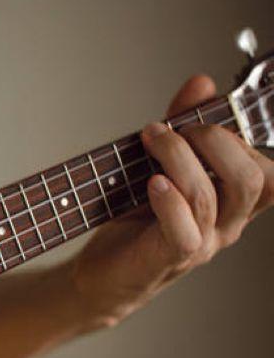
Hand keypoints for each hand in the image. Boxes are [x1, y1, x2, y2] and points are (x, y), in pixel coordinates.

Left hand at [71, 75, 273, 326]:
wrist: (101, 275)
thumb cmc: (133, 219)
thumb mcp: (159, 163)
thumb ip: (182, 125)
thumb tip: (202, 83)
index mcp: (233, 201)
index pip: (271, 170)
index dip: (249, 136)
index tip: (209, 114)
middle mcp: (227, 223)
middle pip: (254, 177)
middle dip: (215, 139)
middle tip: (174, 129)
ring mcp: (203, 243)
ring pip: (211, 195)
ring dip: (178, 157)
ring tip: (150, 139)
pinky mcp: (171, 258)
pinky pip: (185, 229)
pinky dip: (169, 200)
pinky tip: (151, 182)